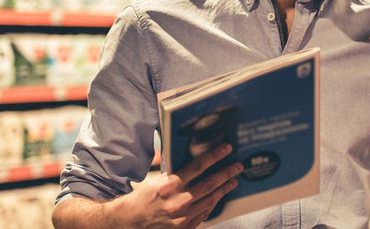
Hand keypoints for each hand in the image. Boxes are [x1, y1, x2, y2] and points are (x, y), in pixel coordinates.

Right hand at [114, 143, 242, 227]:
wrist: (130, 221)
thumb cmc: (143, 197)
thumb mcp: (157, 179)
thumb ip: (176, 172)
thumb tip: (195, 160)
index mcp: (171, 184)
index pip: (199, 166)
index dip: (215, 156)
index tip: (227, 148)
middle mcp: (179, 200)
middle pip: (210, 183)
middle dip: (227, 173)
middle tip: (238, 166)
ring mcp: (183, 216)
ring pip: (211, 200)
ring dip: (224, 189)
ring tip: (233, 181)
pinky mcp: (184, 228)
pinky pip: (204, 214)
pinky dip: (213, 205)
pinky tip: (218, 197)